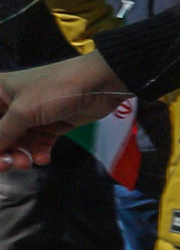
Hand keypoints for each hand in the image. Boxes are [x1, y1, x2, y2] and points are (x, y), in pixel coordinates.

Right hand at [0, 53, 125, 166]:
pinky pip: (37, 144)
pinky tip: (43, 158)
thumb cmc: (55, 89)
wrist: (100, 84)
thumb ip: (1, 133)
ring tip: (26, 163)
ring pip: (17, 142)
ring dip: (19, 155)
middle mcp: (10, 104)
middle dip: (1, 152)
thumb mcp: (22, 111)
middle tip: (6, 166)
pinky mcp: (51, 125)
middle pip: (0, 134)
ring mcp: (32, 116)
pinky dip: (38, 153)